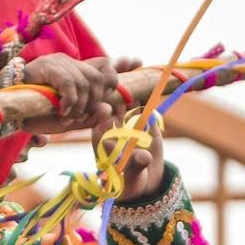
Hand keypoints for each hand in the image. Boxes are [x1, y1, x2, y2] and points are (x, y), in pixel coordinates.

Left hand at [23, 53, 165, 199]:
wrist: (145, 180)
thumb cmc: (132, 183)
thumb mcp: (133, 177)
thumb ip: (135, 166)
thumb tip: (141, 156)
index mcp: (102, 141)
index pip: (98, 124)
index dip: (101, 113)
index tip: (106, 104)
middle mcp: (111, 127)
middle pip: (109, 103)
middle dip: (112, 86)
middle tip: (117, 69)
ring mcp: (124, 120)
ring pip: (123, 97)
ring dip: (127, 79)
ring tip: (133, 61)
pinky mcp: (139, 117)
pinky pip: (138, 98)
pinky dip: (141, 84)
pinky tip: (142, 66)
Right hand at [25, 54, 123, 134]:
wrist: (9, 111)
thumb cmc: (37, 115)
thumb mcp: (68, 119)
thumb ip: (89, 116)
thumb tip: (107, 109)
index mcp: (74, 69)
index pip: (104, 66)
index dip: (111, 81)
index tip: (103, 101)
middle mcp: (68, 61)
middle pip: (97, 79)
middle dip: (92, 103)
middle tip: (78, 118)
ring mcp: (57, 62)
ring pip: (84, 83)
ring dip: (79, 106)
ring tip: (67, 117)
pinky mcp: (47, 67)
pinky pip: (68, 83)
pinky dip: (69, 102)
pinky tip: (61, 112)